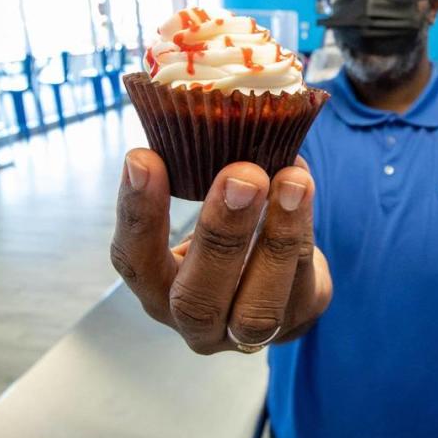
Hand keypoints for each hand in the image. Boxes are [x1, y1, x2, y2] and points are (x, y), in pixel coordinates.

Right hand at [111, 148, 331, 353]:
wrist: (282, 280)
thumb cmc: (231, 233)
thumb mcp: (204, 207)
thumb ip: (199, 172)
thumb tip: (209, 105)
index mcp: (157, 289)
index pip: (133, 261)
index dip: (137, 213)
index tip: (143, 157)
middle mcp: (194, 322)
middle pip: (197, 297)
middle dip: (220, 234)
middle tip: (241, 175)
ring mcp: (245, 332)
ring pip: (257, 307)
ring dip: (276, 239)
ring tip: (291, 179)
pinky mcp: (298, 320)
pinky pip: (301, 281)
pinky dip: (304, 229)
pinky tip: (303, 184)